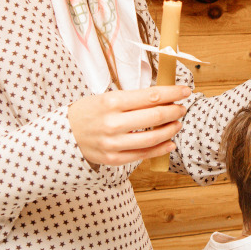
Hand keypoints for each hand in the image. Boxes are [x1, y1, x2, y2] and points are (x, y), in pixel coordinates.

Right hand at [68, 85, 191, 166]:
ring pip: (152, 138)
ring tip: (177, 123)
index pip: (151, 96)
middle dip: (174, 111)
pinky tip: (169, 142)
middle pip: (155, 117)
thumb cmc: (88, 112)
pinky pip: (143, 154)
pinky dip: (160, 149)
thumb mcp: (105, 98)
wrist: (65, 134)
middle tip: (182, 108)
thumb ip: (131, 99)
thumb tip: (162, 97)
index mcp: (111, 102)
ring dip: (170, 130)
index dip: (173, 93)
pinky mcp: (113, 159)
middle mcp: (113, 122)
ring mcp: (113, 143)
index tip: (185, 91)